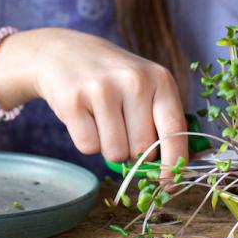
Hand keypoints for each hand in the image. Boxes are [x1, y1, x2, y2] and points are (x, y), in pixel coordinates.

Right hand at [29, 28, 187, 178]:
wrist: (62, 54)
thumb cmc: (112, 79)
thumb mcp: (145, 86)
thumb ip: (160, 123)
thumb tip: (170, 172)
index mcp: (160, 79)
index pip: (175, 130)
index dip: (174, 163)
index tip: (169, 183)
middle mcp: (134, 81)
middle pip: (142, 150)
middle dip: (132, 151)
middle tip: (121, 127)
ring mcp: (102, 90)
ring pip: (114, 154)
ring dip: (108, 147)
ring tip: (101, 119)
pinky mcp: (73, 101)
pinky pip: (88, 147)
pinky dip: (86, 141)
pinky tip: (84, 116)